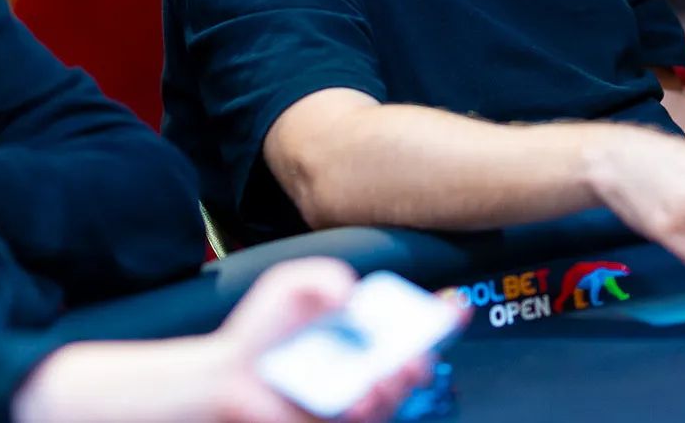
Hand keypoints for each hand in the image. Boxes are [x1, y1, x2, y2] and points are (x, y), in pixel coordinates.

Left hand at [209, 258, 433, 422]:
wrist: (229, 371)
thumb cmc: (262, 329)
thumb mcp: (291, 283)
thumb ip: (326, 275)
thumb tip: (355, 297)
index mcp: (363, 327)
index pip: (413, 322)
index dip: (442, 315)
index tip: (456, 307)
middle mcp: (367, 362)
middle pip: (414, 364)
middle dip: (422, 360)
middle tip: (413, 356)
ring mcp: (357, 394)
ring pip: (395, 396)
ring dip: (395, 387)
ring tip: (381, 376)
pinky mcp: (340, 420)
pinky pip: (366, 418)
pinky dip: (368, 409)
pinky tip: (357, 397)